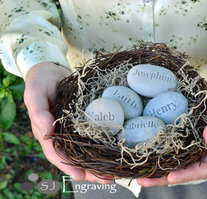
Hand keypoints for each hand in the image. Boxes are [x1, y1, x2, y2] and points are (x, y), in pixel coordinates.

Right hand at [24, 62, 112, 183]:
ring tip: (115, 174)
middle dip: (90, 171)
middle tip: (107, 180)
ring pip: (86, 151)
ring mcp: (74, 129)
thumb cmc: (41, 82)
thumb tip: (46, 133)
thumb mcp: (36, 93)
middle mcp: (62, 135)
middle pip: (75, 158)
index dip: (68, 166)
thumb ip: (38, 112)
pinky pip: (94, 137)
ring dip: (99, 164)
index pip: (56, 154)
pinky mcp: (85, 122)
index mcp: (47, 133)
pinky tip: (116, 152)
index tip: (81, 177)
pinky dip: (103, 146)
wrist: (52, 71)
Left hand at [137, 69, 206, 185]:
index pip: (204, 169)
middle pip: (185, 168)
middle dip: (164, 176)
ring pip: (177, 156)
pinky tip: (146, 144)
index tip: (169, 176)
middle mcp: (206, 146)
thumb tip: (206, 140)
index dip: (187, 175)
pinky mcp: (188, 127)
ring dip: (159, 163)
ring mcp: (195, 137)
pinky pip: (173, 140)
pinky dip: (161, 145)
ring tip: (138, 168)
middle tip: (142, 179)